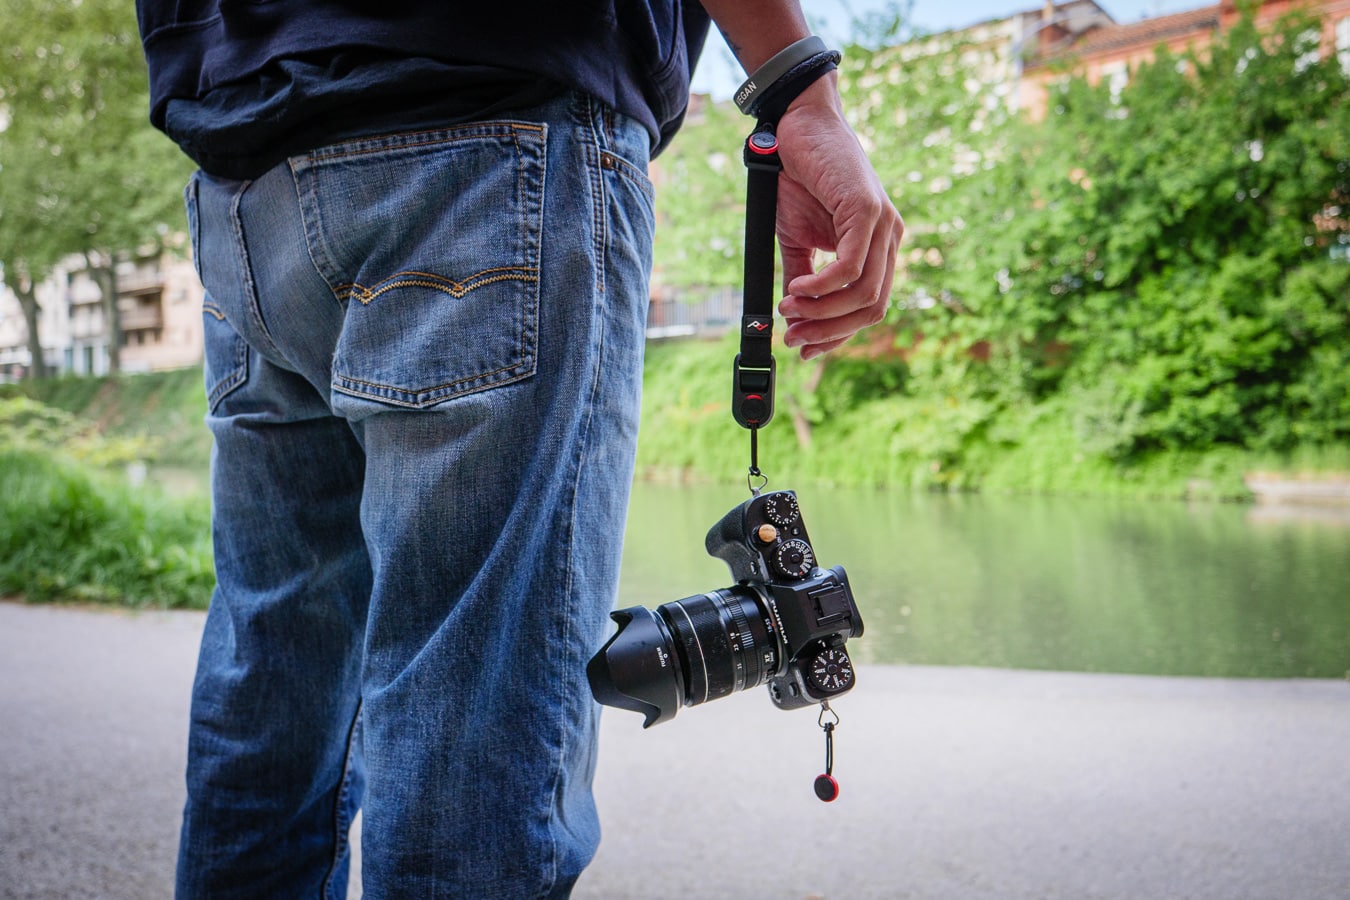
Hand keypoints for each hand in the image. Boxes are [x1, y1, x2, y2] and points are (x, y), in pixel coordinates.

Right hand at [772, 75, 902, 358]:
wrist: (798, 128)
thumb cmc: (800, 178)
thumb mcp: (798, 239)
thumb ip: (804, 279)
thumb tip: (794, 319)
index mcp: (879, 248)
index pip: (869, 307)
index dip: (837, 335)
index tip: (803, 348)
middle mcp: (889, 239)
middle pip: (872, 308)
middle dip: (829, 331)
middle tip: (792, 336)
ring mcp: (884, 225)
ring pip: (864, 293)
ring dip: (822, 313)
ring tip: (788, 310)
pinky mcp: (868, 211)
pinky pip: (850, 268)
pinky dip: (822, 288)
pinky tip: (796, 290)